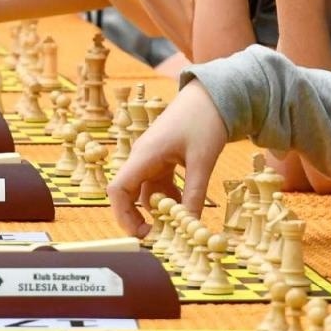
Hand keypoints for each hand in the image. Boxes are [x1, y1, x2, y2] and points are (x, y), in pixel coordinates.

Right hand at [107, 82, 227, 235]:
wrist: (211, 94)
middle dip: (140, 216)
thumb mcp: (202, 161)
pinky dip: (169, 197)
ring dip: (159, 208)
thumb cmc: (204, 121)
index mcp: (145, 155)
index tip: (142, 234)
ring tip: (179, 223)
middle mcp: (142, 157)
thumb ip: (194, 194)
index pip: (118, 189)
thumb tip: (191, 225)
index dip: (123, 215)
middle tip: (160, 236)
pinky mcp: (162, 157)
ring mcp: (151, 157)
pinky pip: (158, 183)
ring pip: (146, 190)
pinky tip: (187, 205)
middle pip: (128, 193)